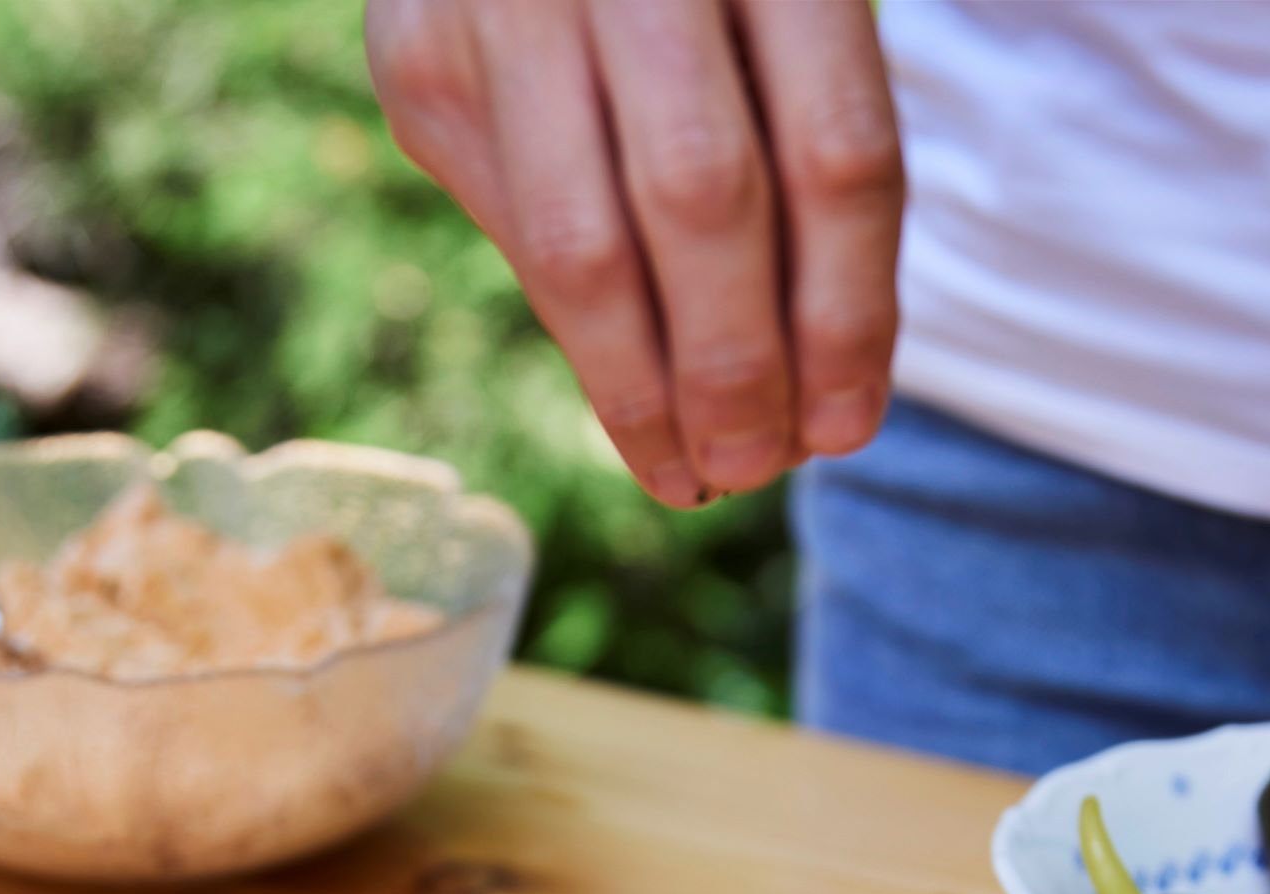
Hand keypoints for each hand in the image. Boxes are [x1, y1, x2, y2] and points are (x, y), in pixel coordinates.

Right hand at [368, 0, 902, 505]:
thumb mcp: (788, 8)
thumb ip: (807, 148)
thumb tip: (816, 390)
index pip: (836, 155)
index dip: (849, 315)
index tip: (847, 425)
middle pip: (704, 198)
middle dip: (738, 368)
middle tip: (761, 467)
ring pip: (584, 244)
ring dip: (645, 391)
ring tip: (694, 471)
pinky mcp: (420, 54)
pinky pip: (517, 231)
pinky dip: (581, 331)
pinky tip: (628, 385)